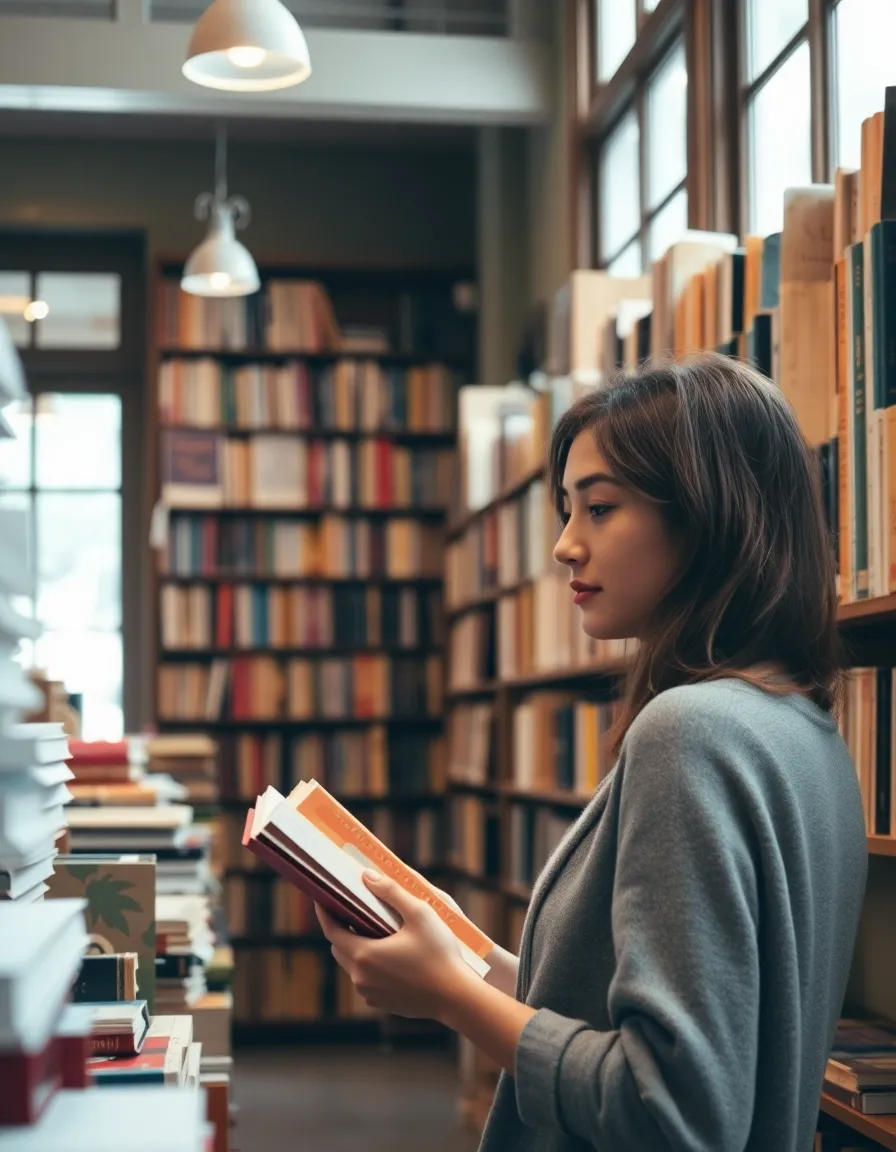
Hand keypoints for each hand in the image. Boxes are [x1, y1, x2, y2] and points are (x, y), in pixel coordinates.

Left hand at [315, 871, 471, 1020]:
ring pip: (352, 966)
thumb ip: (391, 892)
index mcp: (364, 954)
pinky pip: (366, 980)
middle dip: (342, 929)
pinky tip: (388, 955)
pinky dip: (369, 966)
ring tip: (372, 930)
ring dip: (356, 948)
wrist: (456, 996)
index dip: (324, 913)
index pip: (331, 931)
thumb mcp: (419, 913)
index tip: (322, 898)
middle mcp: (361, 977)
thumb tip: (366, 876)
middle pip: (339, 948)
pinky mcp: (382, 1003)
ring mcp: (370, 993)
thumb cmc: (439, 953)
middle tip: (352, 910)